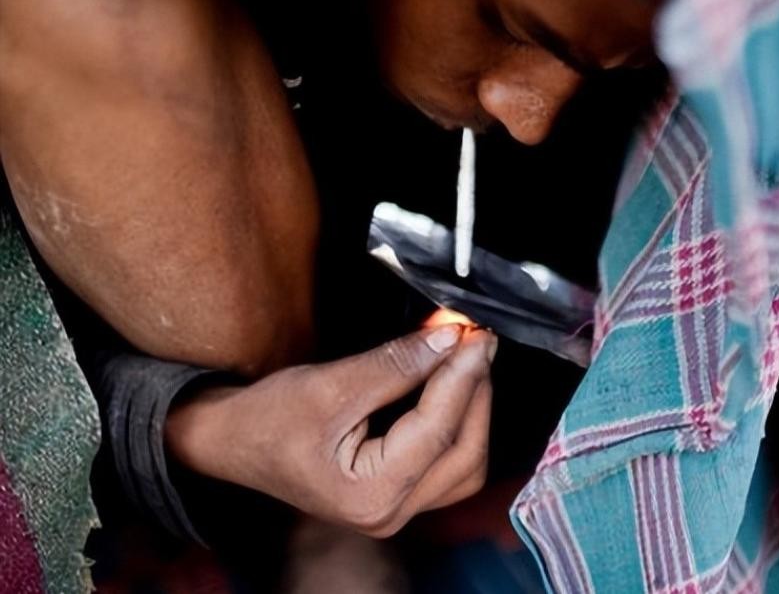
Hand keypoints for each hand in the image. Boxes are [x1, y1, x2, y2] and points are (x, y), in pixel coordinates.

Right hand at [166, 325, 496, 536]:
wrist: (233, 442)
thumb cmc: (267, 418)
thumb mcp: (331, 383)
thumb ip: (396, 363)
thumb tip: (448, 338)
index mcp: (368, 494)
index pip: (437, 431)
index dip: (462, 376)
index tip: (474, 335)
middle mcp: (388, 513)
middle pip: (464, 452)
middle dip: (474, 392)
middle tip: (475, 342)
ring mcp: (396, 509)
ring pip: (464, 461)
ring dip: (473, 409)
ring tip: (465, 362)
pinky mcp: (399, 494)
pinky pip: (449, 463)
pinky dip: (458, 423)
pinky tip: (452, 387)